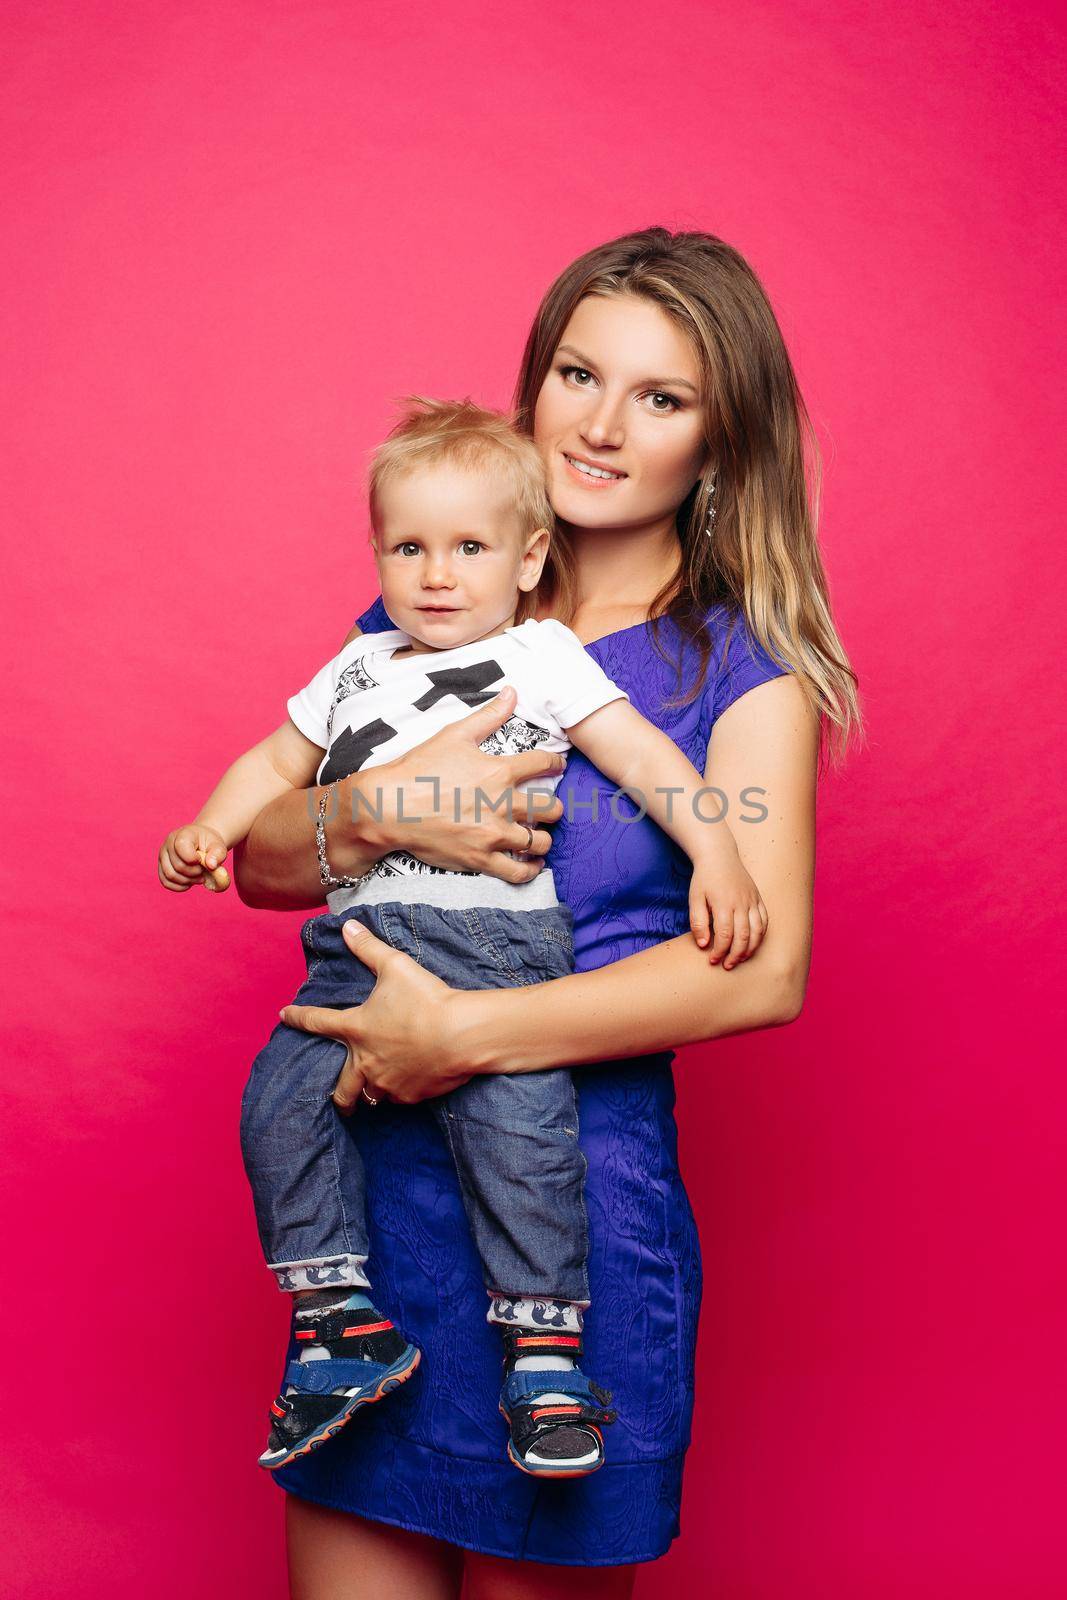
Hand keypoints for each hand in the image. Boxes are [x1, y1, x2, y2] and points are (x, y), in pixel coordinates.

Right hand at [158, 824, 230, 892]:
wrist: (202, 843)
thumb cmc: (210, 844)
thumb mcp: (218, 845)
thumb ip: (218, 854)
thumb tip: (211, 866)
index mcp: (183, 834)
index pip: (182, 848)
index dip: (195, 860)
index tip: (202, 860)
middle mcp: (168, 844)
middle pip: (178, 866)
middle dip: (194, 873)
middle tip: (203, 871)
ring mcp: (163, 856)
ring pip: (170, 876)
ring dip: (187, 881)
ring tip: (198, 877)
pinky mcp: (161, 867)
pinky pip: (166, 882)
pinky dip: (179, 887)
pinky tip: (189, 883)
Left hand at [280, 919, 477, 1110]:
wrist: (461, 1035)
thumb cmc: (427, 999)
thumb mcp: (396, 966)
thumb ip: (369, 947)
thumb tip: (347, 926)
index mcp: (356, 1028)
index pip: (317, 1022)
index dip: (298, 1017)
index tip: (284, 1016)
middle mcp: (365, 1060)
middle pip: (340, 1087)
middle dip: (336, 1096)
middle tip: (336, 1099)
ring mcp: (387, 1082)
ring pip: (369, 1096)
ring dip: (367, 1093)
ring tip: (371, 1094)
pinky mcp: (410, 1095)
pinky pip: (398, 1098)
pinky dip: (398, 1093)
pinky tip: (405, 1086)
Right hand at [342, 686, 566, 883]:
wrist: (389, 805)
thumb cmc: (419, 768)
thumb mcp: (454, 735)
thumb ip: (488, 715)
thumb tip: (512, 692)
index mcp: (500, 771)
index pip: (543, 764)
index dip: (555, 763)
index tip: (557, 766)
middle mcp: (502, 804)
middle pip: (550, 808)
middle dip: (555, 807)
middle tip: (549, 807)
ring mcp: (492, 835)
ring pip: (539, 841)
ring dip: (544, 838)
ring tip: (539, 836)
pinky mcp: (480, 859)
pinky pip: (518, 871)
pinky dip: (530, 869)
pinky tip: (531, 863)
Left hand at [688, 857, 768, 968]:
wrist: (719, 856)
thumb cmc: (704, 879)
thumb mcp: (694, 898)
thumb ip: (698, 922)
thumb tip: (704, 945)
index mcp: (724, 903)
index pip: (725, 935)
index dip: (719, 951)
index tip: (712, 960)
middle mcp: (741, 903)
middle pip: (743, 937)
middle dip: (735, 955)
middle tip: (727, 965)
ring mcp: (752, 900)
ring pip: (757, 931)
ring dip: (750, 949)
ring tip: (740, 959)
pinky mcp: (758, 899)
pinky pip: (765, 921)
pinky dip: (760, 936)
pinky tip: (752, 944)